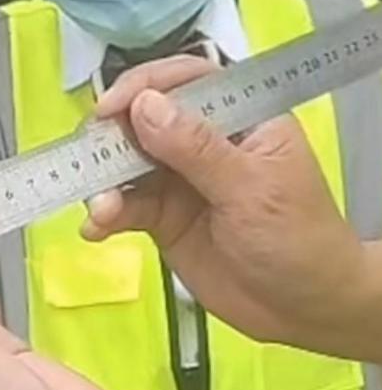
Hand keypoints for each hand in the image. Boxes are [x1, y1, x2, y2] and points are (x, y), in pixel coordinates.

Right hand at [83, 56, 369, 355]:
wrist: (302, 308)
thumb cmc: (296, 238)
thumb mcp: (251, 189)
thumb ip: (196, 149)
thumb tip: (143, 105)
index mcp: (239, 118)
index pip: (187, 81)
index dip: (145, 86)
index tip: (109, 109)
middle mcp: (204, 142)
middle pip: (146, 120)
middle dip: (113, 137)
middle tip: (87, 159)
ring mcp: (179, 180)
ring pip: (128, 165)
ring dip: (105, 183)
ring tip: (99, 211)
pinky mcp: (162, 218)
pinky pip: (125, 208)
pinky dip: (105, 216)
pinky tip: (95, 229)